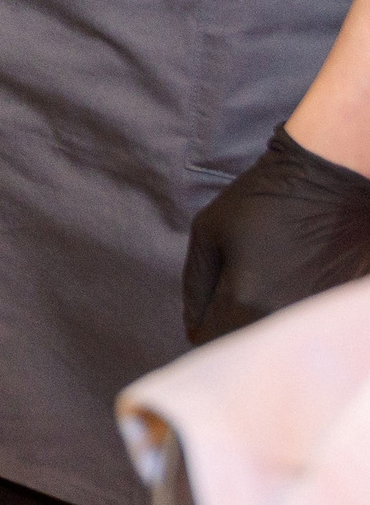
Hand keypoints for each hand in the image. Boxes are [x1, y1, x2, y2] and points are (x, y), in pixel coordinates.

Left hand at [183, 124, 369, 343]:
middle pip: (242, 341)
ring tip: (261, 276)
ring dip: (258, 316)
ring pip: (271, 334)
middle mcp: (282, 318)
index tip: (204, 303)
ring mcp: (312, 315)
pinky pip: (298, 321)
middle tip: (231, 285)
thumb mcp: (207, 231)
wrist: (326, 182)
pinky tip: (287, 276)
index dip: (199, 323)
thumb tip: (191, 324)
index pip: (209, 340)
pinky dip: (287, 307)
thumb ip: (194, 283)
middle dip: (228, 323)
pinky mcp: (332, 305)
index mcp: (246, 301)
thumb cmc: (261, 201)